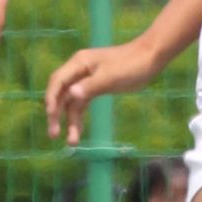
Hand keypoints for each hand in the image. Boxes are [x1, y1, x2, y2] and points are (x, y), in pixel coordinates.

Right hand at [44, 41, 158, 145]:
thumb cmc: (131, 64)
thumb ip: (91, 86)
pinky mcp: (96, 88)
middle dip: (56, 114)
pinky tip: (78, 132)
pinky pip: (82, 104)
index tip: (51, 116)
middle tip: (54, 134)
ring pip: (72, 102)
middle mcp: (79, 71)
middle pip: (60, 93)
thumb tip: (71, 94)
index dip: (51, 99)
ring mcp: (87, 80)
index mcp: (79, 63)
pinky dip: (79, 117)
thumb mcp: (111, 77)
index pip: (57, 81)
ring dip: (70, 121)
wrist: (150, 58)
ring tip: (71, 142)